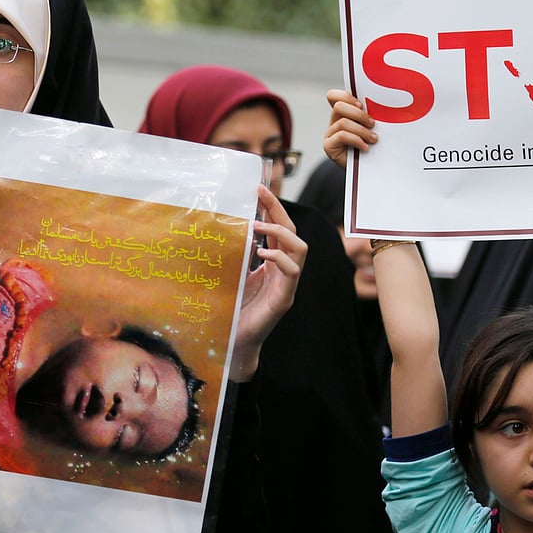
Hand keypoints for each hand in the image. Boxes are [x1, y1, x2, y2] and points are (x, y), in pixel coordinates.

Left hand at [231, 185, 306, 380]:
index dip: (272, 208)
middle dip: (278, 210)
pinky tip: (262, 253)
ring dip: (281, 232)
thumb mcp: (232, 274)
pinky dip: (280, 258)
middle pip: (291, 232)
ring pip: (300, 249)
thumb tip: (231, 227)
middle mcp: (284, 271)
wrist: (234, 343)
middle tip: (261, 193)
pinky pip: (292, 272)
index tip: (258, 189)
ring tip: (259, 226)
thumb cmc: (232, 310)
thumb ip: (236, 254)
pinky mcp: (284, 299)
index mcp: (272, 263)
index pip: (278, 229)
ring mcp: (287, 285)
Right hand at [323, 89, 377, 168]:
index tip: (361, 105)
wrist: (367, 170)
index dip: (346, 96)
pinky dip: (356, 140)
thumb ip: (369, 116)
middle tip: (372, 124)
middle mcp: (334, 122)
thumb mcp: (371, 128)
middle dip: (359, 115)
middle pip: (339, 107)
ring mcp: (330, 134)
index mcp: (343, 113)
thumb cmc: (372, 147)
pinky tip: (365, 147)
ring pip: (343, 122)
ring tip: (373, 139)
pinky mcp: (329, 146)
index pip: (333, 96)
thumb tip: (380, 105)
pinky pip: (341, 136)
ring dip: (362, 130)